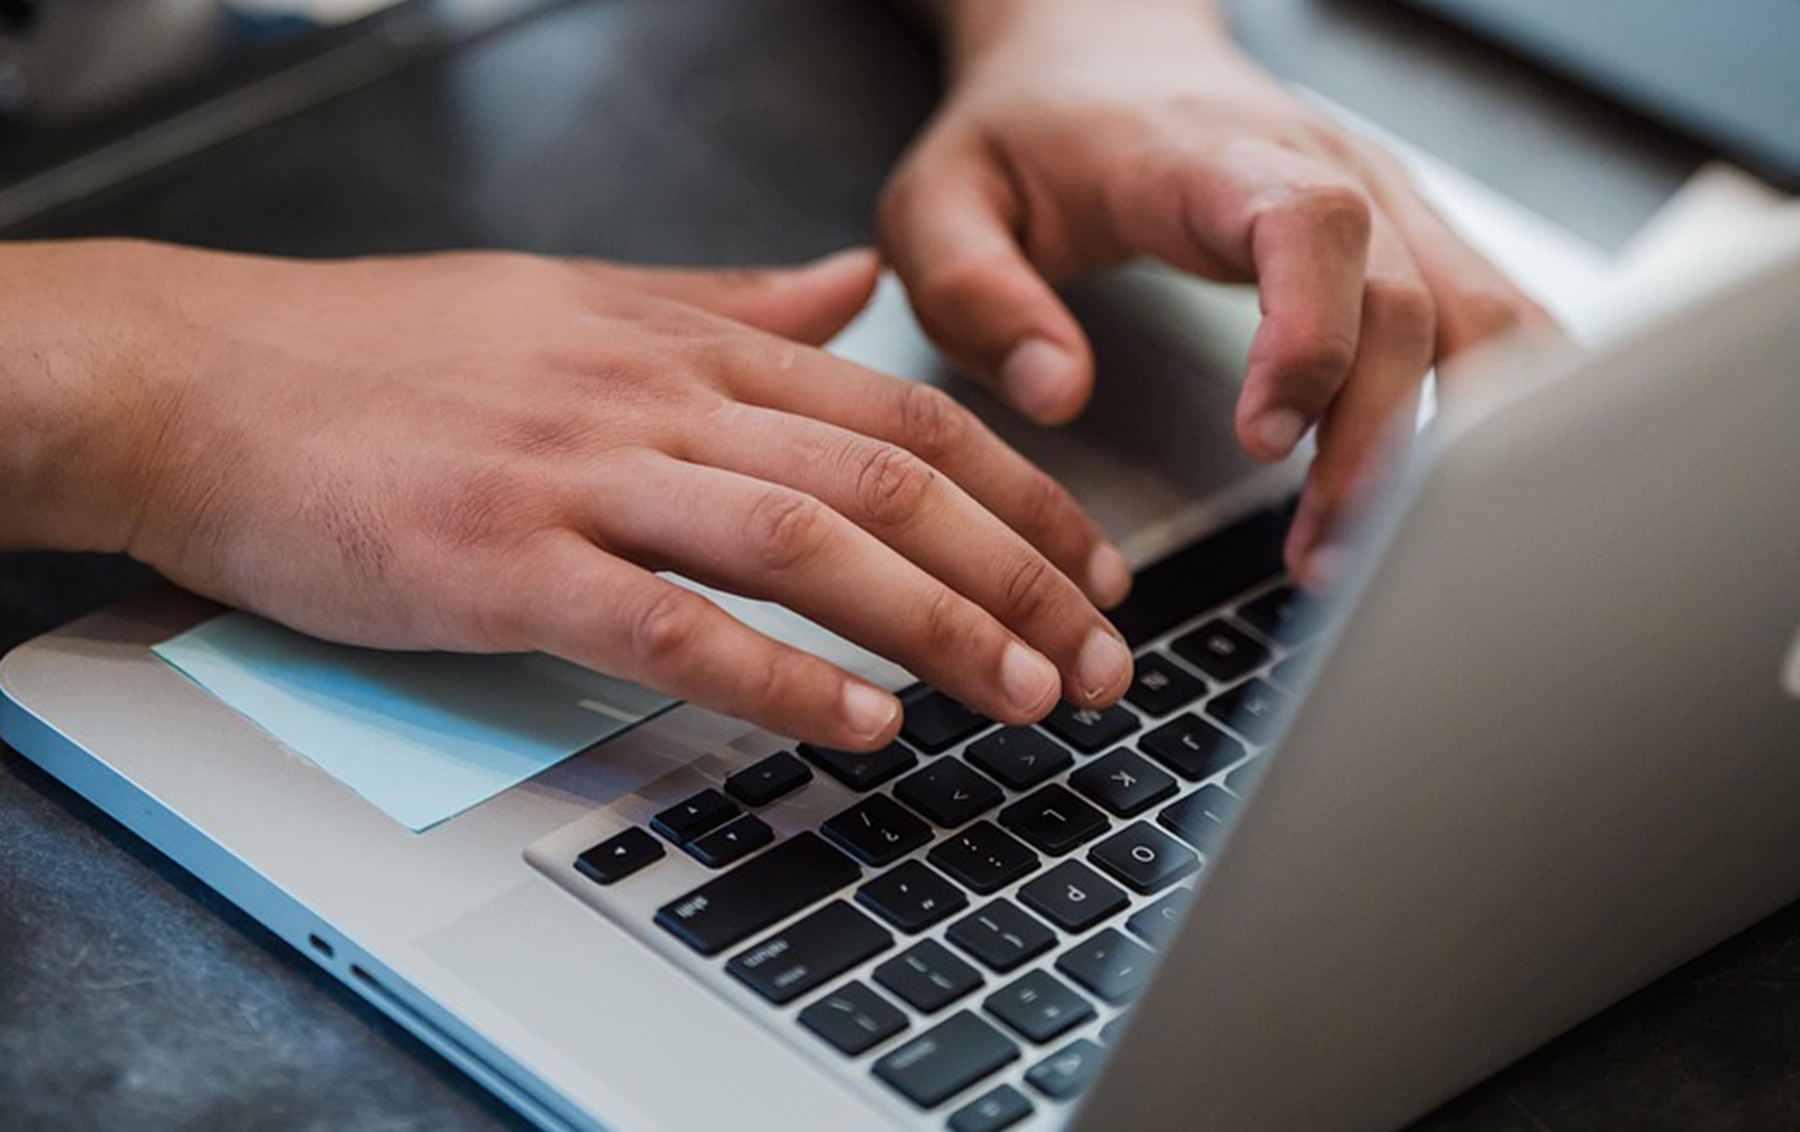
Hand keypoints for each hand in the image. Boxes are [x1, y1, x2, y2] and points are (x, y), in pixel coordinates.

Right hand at [1, 240, 1135, 748]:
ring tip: (1023, 696)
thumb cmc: (388, 355)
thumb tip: (848, 288)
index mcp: (687, 342)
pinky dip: (779, 677)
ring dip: (935, 626)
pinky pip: (672, 622)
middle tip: (1102, 657)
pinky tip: (861, 726)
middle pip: (888, 479)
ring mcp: (582, 476)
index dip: (1023, 496)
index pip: (904, 413)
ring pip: (806, 542)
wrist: (207, 380)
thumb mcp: (581, 300)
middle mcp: (657, 397)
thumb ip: (730, 301)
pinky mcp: (504, 561)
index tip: (1093, 567)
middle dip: (1018, 575)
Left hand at [882, 0, 1552, 584]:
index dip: (1310, 333)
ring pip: (1472, 317)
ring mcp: (1377, 201)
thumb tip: (1059, 393)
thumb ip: (977, 295)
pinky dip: (1491, 405)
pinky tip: (1449, 492)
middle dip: (1373, 442)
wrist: (1096, 51)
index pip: (1309, 226)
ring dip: (1439, 443)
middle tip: (1316, 558)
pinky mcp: (1400, 237)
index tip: (1266, 439)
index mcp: (1209, 157)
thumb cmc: (1025, 134)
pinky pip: (1487, 316)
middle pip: (1407, 299)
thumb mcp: (942, 207)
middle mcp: (1320, 169)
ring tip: (1359, 548)